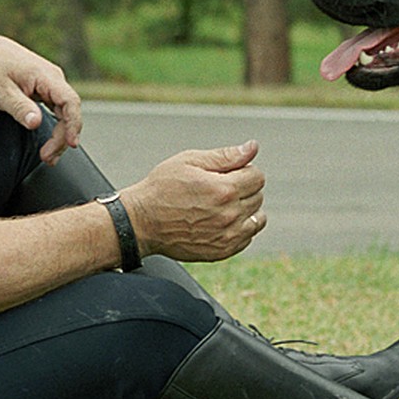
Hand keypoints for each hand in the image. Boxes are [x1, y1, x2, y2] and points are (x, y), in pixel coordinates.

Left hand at [0, 33, 82, 162]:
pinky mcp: (46, 89)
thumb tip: (36, 123)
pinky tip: (50, 142)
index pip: (70, 101)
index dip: (74, 123)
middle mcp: (53, 78)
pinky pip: (58, 110)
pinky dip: (56, 127)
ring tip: (48, 156)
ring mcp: (51, 84)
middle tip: (48, 157)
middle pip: (69, 111)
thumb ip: (19, 107)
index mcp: (46, 76)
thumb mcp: (0, 90)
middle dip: (62, 137)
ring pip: (65, 112)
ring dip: (60, 135)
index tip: (70, 143)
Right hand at [118, 141, 266, 261]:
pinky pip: (247, 238)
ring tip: (223, 205)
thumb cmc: (161, 188)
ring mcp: (227, 236)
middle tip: (219, 188)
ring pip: (258, 219)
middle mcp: (229, 215)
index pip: (257, 177)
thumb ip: (226, 156)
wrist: (141, 222)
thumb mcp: (190, 161)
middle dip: (244, 188)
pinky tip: (221, 221)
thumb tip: (253, 147)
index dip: (243, 171)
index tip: (227, 173)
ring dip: (247, 209)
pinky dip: (241, 228)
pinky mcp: (222, 251)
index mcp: (224, 189)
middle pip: (258, 196)